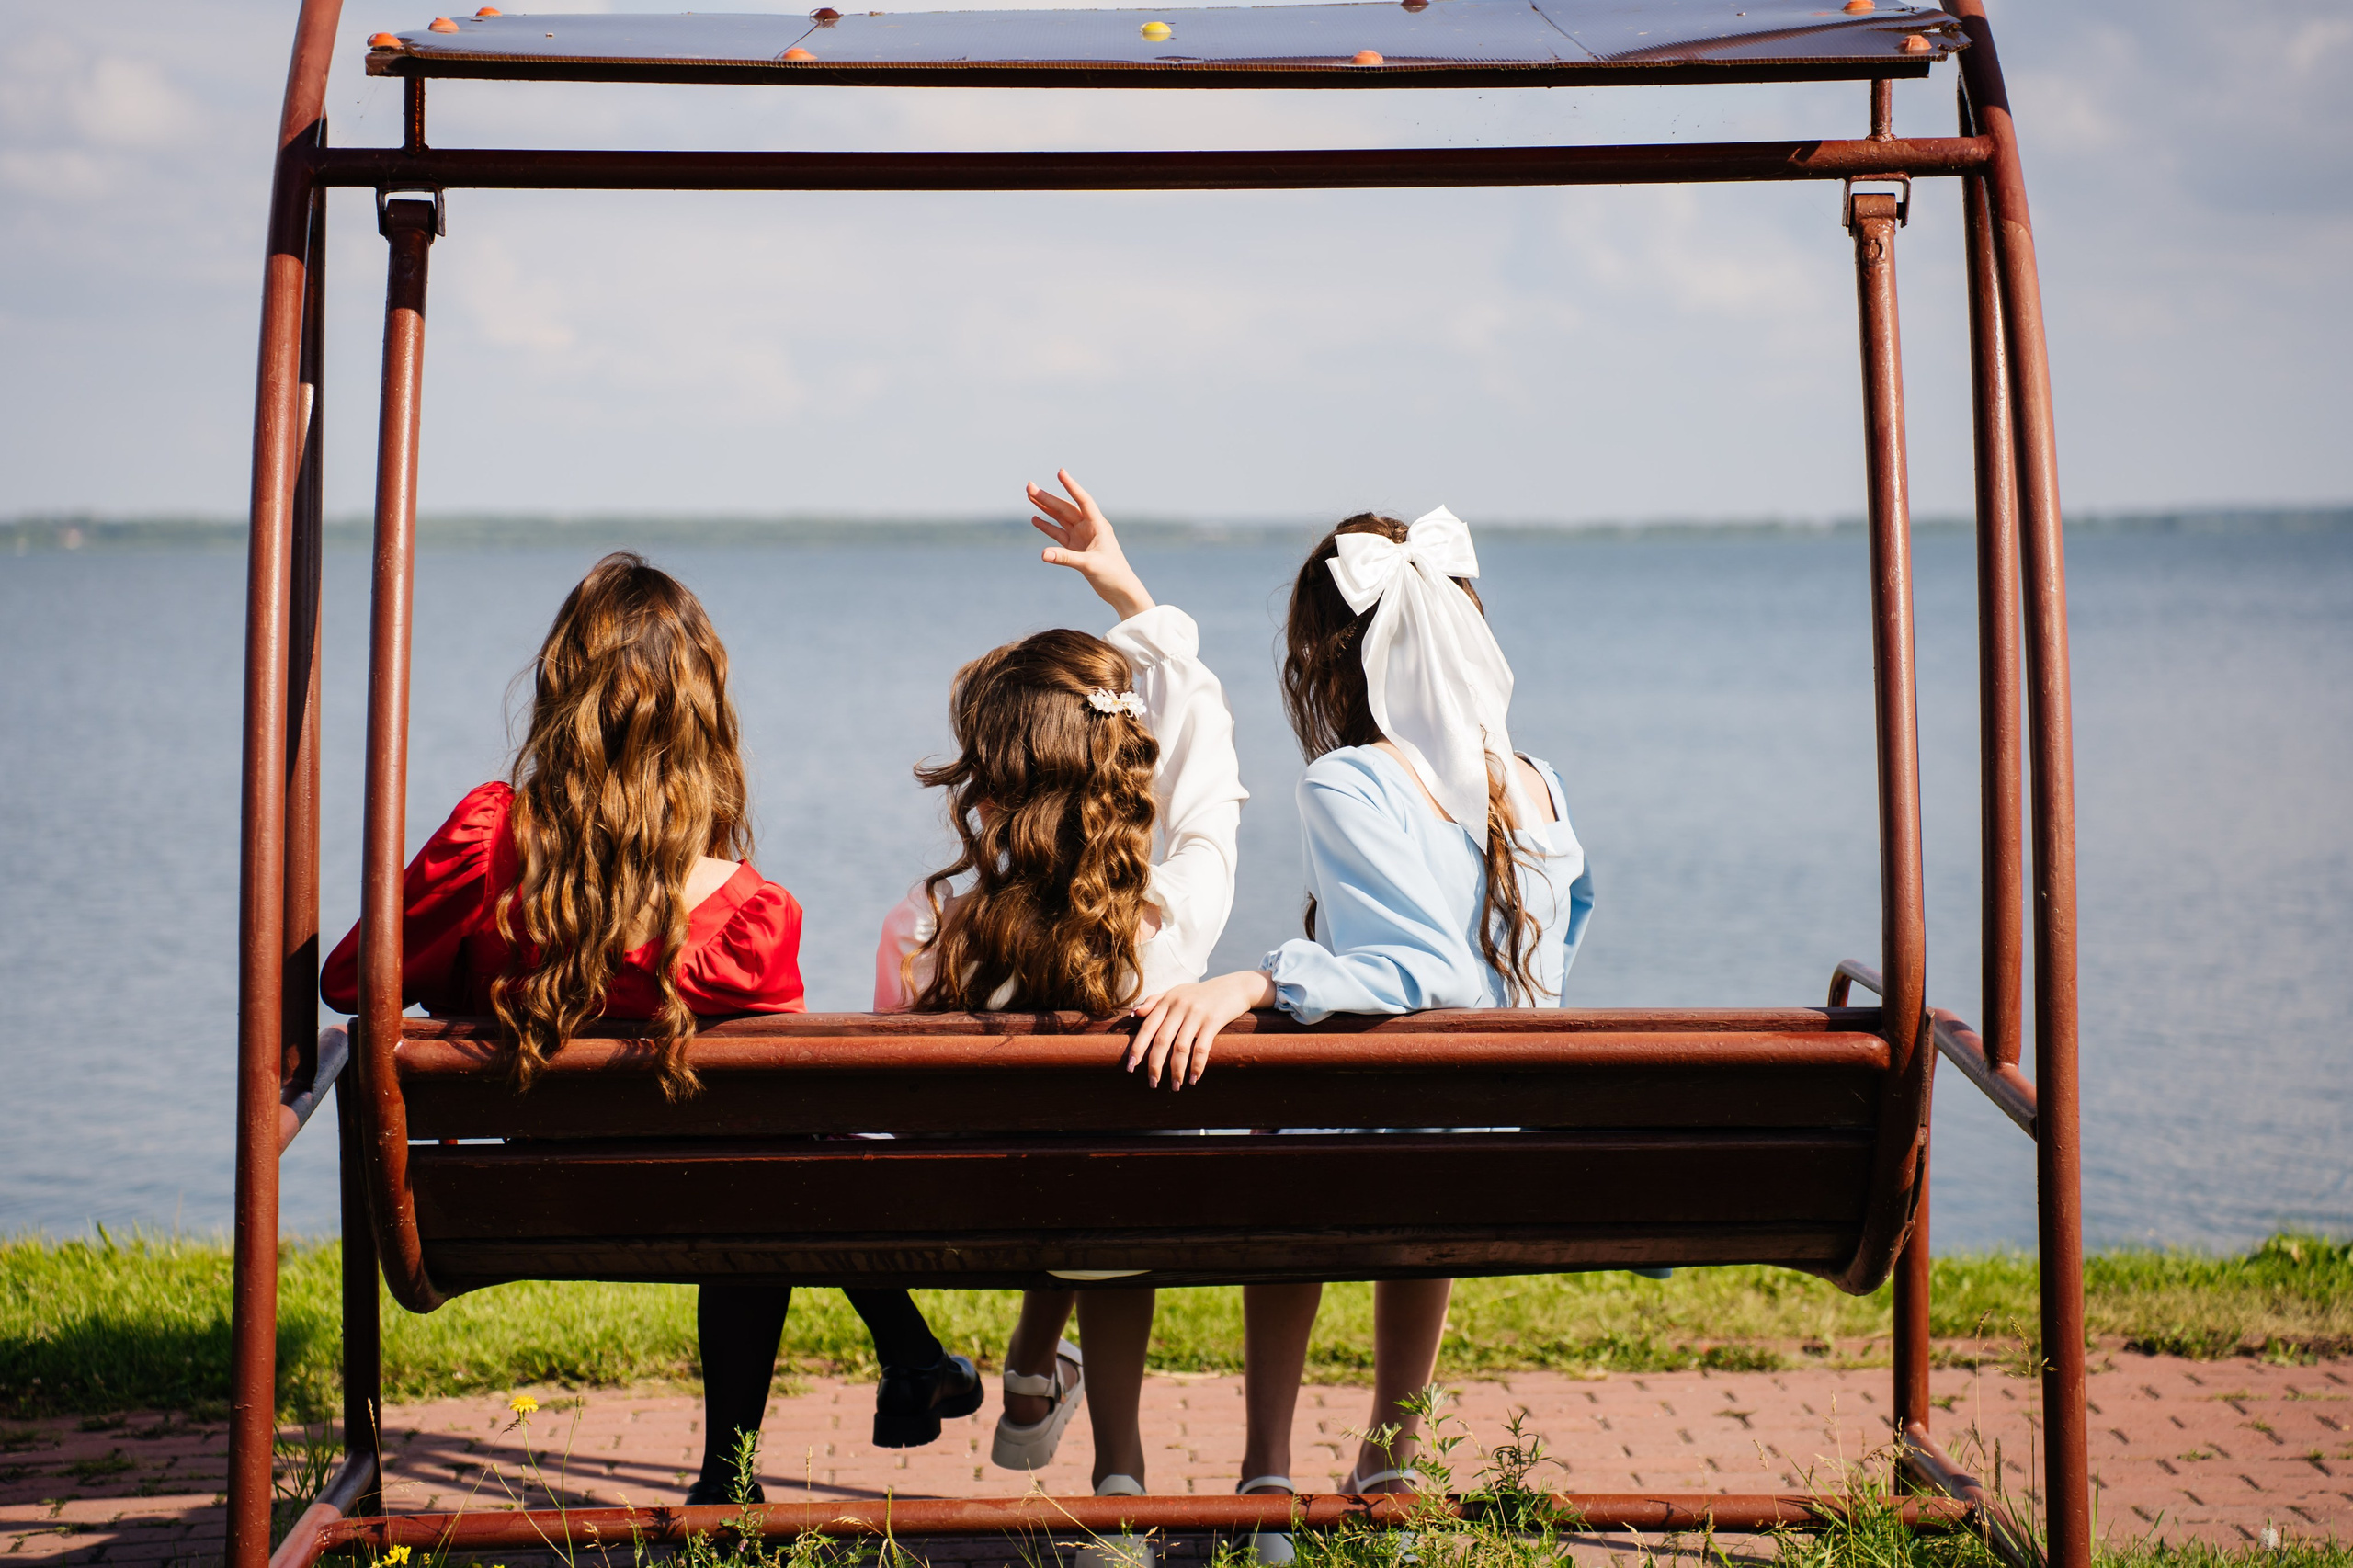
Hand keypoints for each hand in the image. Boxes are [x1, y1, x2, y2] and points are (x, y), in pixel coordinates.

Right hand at [1029, 468, 1153, 620]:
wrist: (1120, 591)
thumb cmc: (1112, 575)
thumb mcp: (1089, 565)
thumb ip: (1065, 558)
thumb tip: (1043, 554)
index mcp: (1098, 525)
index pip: (1083, 500)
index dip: (1071, 486)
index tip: (1060, 472)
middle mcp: (1089, 528)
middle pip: (1065, 508)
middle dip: (1047, 498)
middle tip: (1029, 486)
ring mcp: (1081, 538)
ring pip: (1060, 519)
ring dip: (1045, 508)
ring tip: (1029, 496)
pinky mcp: (1076, 549)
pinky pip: (1058, 534)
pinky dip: (1047, 527)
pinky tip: (1035, 519)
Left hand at [1123, 969, 1276, 1088]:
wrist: (1235, 986)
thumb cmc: (1202, 993)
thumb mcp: (1177, 992)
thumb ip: (1155, 1001)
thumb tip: (1134, 1013)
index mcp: (1168, 1000)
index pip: (1148, 1027)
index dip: (1138, 1048)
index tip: (1131, 1067)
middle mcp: (1180, 1006)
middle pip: (1162, 1040)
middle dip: (1155, 1065)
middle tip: (1152, 1083)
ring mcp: (1197, 1014)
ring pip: (1181, 1048)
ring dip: (1176, 1070)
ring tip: (1175, 1086)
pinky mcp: (1213, 1021)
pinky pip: (1201, 1048)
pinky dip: (1196, 1066)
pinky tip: (1194, 1078)